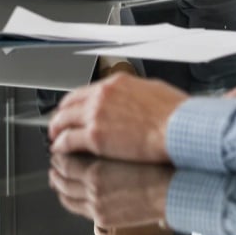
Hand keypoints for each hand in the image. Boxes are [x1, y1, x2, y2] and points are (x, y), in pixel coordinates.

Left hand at [48, 75, 186, 162]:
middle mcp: (102, 96)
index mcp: (116, 84)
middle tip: (57, 126)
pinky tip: (60, 150)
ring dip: (56, 131)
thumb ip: (136, 96)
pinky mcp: (95, 136)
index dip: (73, 104)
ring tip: (55, 140)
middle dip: (60, 116)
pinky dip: (61, 145)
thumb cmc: (176, 115)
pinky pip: (68, 140)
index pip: (84, 92)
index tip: (71, 111)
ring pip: (63, 121)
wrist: (180, 130)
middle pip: (68, 104)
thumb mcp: (155, 93)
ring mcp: (96, 115)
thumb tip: (134, 101)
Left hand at [48, 152, 173, 227]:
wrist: (172, 191)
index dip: (58, 152)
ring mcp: (95, 204)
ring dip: (58, 183)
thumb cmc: (156, 165)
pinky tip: (67, 193)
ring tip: (56, 175)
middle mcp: (92, 186)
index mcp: (96, 166)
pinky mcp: (101, 218)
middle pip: (60, 175)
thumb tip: (88, 140)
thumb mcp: (126, 146)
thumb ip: (104, 145)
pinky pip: (74, 207)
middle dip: (55, 167)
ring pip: (64, 192)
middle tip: (55, 160)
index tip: (59, 147)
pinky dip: (67, 198)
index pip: (64, 158)